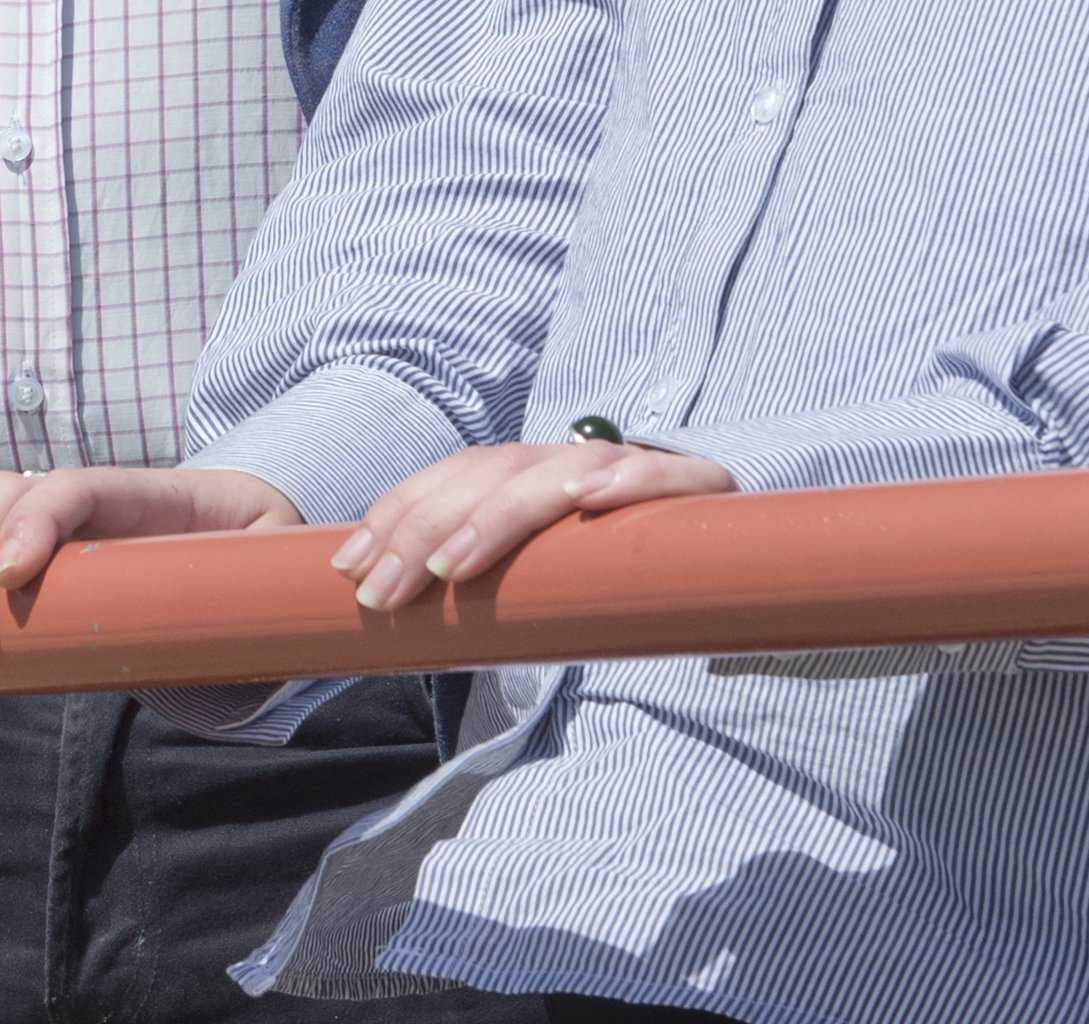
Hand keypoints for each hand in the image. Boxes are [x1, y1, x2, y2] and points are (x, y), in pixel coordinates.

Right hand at [0, 465, 300, 618]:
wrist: (254, 528)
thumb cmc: (258, 565)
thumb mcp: (264, 581)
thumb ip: (247, 615)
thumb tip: (242, 667)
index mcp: (153, 498)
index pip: (79, 487)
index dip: (36, 521)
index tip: (11, 579)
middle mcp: (95, 496)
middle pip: (14, 489)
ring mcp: (59, 513)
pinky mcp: (33, 541)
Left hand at [333, 436, 732, 611]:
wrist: (739, 554)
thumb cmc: (626, 577)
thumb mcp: (553, 579)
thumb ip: (500, 591)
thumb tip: (404, 627)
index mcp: (533, 475)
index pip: (454, 475)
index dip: (398, 512)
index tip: (349, 565)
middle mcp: (573, 460)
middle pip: (488, 474)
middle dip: (423, 531)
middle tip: (382, 593)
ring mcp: (631, 466)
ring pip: (553, 474)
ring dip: (498, 517)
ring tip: (455, 567)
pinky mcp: (696, 484)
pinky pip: (657, 475)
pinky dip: (624, 482)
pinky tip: (589, 501)